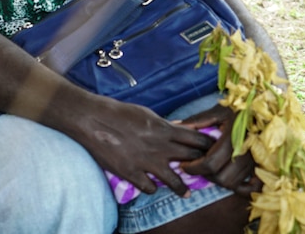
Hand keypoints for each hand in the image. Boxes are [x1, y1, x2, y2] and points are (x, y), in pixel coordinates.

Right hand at [78, 98, 214, 197]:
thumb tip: (180, 128)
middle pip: (192, 160)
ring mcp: (146, 163)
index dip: (208, 145)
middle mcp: (160, 148)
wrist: (92, 119)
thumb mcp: (145, 113)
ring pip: (175, 181)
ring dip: (182, 187)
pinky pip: (150, 188)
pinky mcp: (131, 173)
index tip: (212, 149)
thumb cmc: (117, 112)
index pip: (198, 139)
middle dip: (200, 165)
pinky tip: (150, 184)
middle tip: (203, 170)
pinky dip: (151, 187)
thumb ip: (164, 124)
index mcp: (165, 129)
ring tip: (186, 192)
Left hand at [178, 104, 260, 196]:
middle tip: (194, 168)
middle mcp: (245, 154)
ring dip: (218, 180)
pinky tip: (227, 177)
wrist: (265, 110)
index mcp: (232, 139)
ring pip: (233, 183)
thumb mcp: (218, 110)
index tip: (183, 165)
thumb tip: (177, 126)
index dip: (194, 168)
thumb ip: (198, 121)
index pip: (210, 163)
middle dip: (204, 175)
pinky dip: (239, 187)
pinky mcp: (261, 167)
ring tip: (208, 170)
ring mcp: (255, 162)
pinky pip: (251, 187)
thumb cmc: (239, 109)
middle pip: (222, 178)